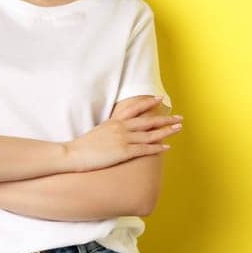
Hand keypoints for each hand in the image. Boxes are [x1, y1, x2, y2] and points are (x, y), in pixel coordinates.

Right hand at [64, 95, 183, 171]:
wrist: (72, 154)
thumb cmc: (83, 146)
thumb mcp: (98, 131)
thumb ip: (110, 128)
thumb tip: (117, 129)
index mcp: (114, 122)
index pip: (135, 109)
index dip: (148, 104)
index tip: (160, 99)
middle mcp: (120, 128)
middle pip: (148, 121)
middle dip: (165, 119)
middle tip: (179, 117)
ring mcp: (123, 140)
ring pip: (150, 134)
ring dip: (166, 131)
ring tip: (178, 129)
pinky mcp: (123, 152)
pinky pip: (145, 149)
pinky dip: (157, 148)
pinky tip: (167, 147)